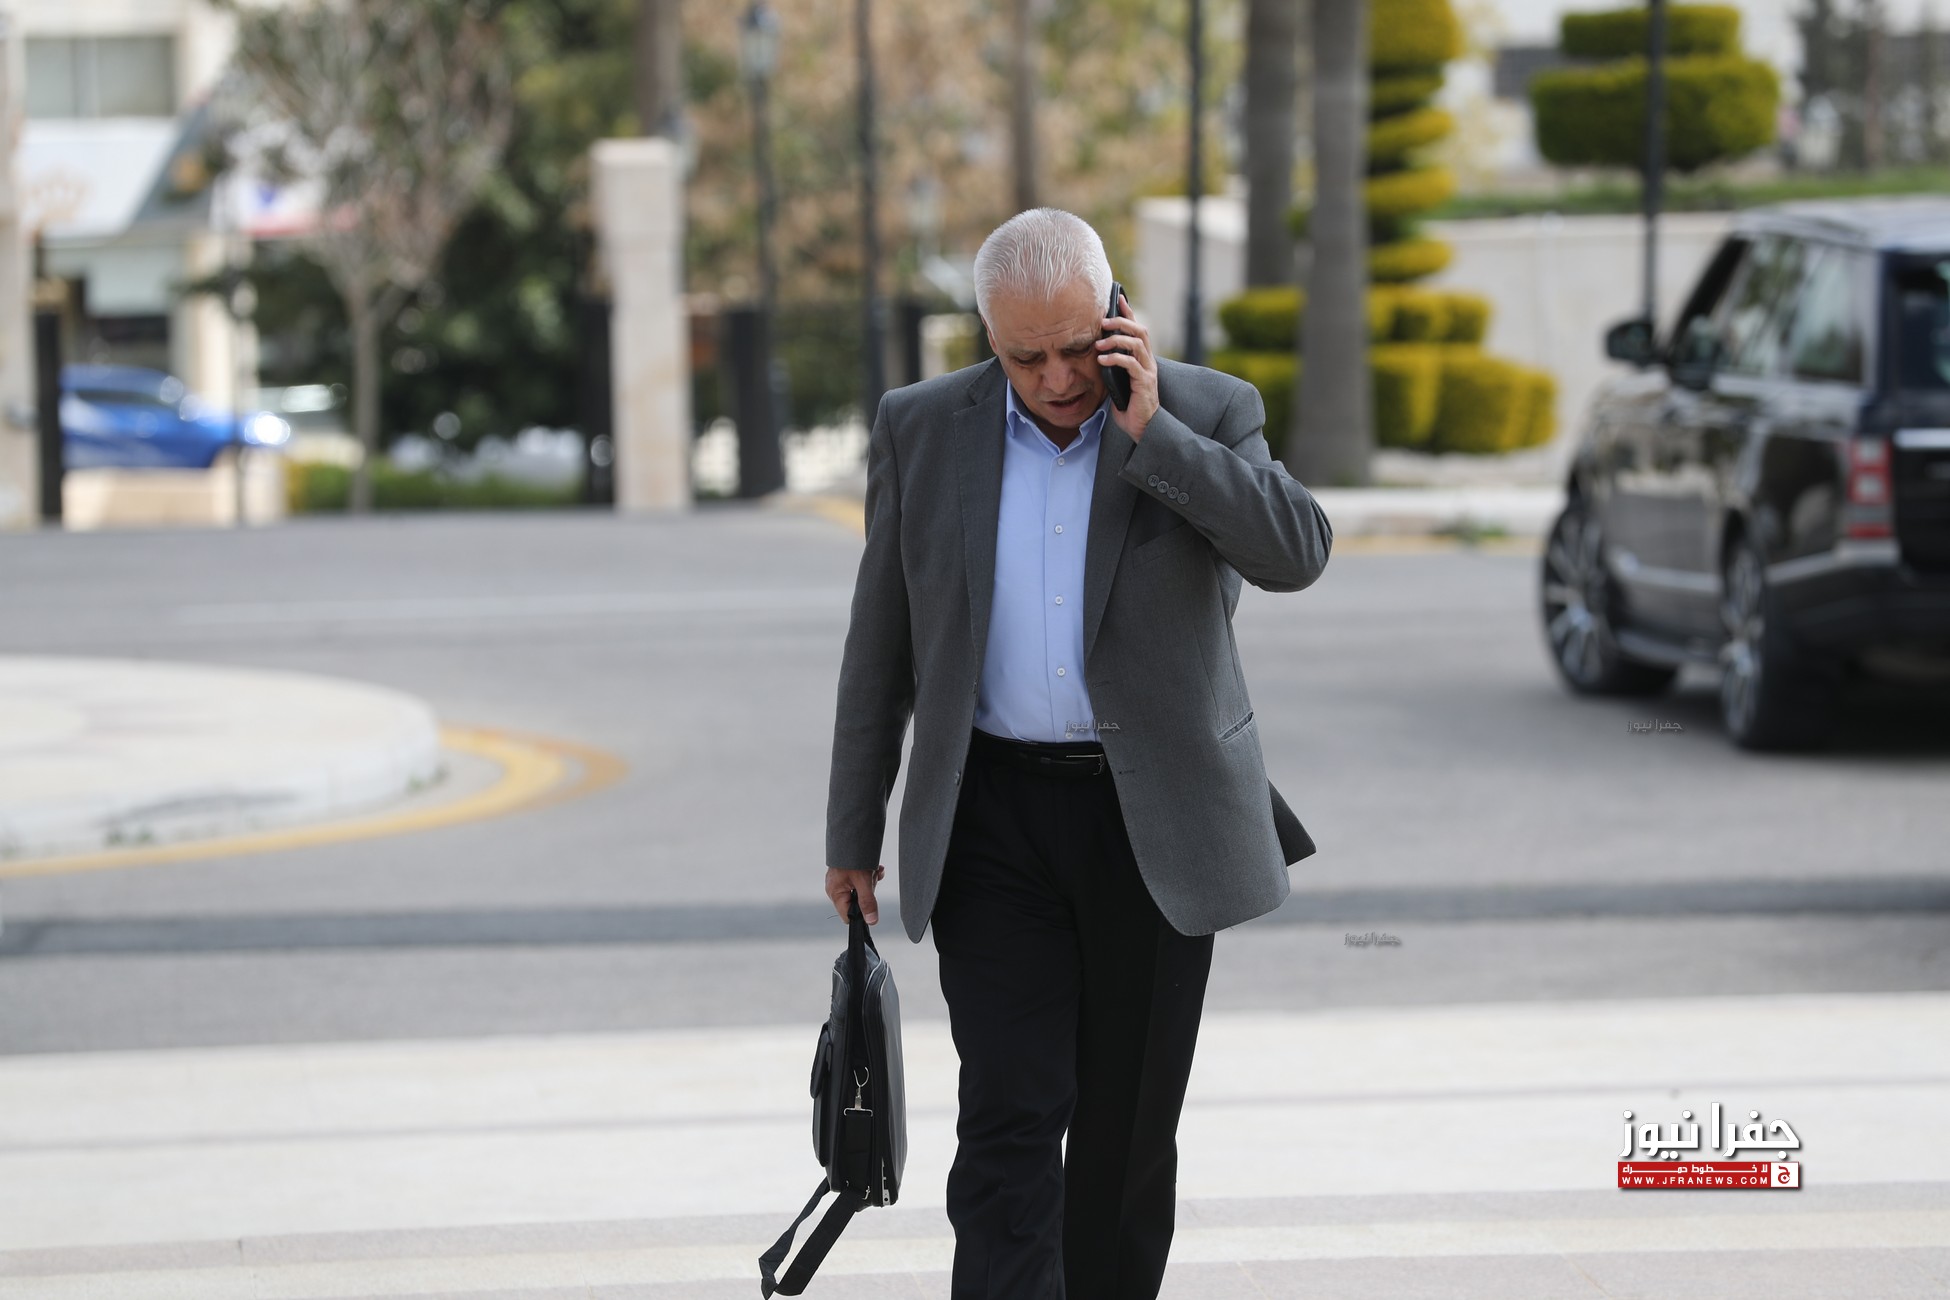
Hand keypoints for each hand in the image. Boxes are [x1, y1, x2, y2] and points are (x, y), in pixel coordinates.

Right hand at [825, 865, 884, 924]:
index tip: (870, 903)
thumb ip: (868, 902)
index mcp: (835, 893)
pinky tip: (874, 867)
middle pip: (856, 901)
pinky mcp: (845, 873)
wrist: (850, 835)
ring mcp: (839, 880)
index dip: (861, 913)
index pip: (848, 916)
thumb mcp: (864, 882)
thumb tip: (872, 922)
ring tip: (874, 870)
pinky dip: (868, 874)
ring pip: (860, 889)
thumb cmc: (853, 859)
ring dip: (870, 880)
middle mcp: (835, 888)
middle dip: (868, 890)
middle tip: (872, 879)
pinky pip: (859, 880)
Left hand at [1098, 291, 1159, 442]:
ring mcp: (1148, 371)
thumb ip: (1111, 366)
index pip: (1137, 329)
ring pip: (1137, 344)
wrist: (1143, 428)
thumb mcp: (1117, 381)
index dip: (1129, 313)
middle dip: (1122, 322)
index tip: (1118, 298)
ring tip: (1098, 343)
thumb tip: (1096, 353)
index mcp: (1143, 359)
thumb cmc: (1129, 405)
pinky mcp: (1145, 382)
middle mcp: (1148, 361)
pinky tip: (1102, 360)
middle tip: (1102, 321)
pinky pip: (1131, 364)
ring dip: (1116, 340)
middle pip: (1140, 331)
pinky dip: (1115, 359)